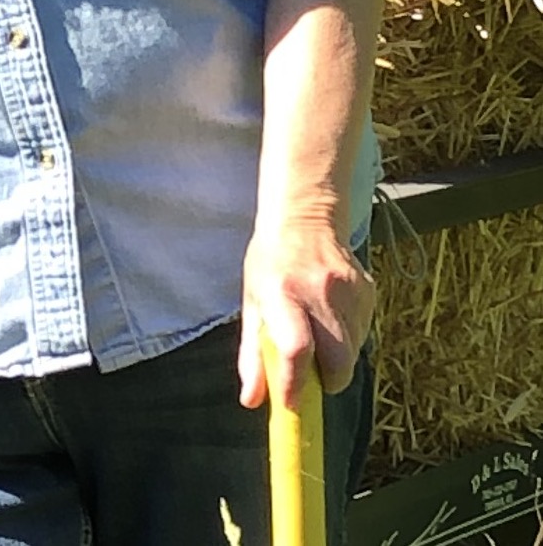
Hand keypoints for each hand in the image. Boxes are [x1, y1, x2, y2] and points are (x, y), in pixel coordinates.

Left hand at [237, 217, 373, 410]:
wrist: (304, 216)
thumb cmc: (271, 264)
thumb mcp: (252, 302)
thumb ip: (252, 355)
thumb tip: (251, 401)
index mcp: (282, 293)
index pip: (296, 349)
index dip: (296, 384)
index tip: (292, 403)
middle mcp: (319, 290)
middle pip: (338, 362)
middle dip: (327, 380)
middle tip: (312, 372)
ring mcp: (348, 289)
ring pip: (354, 352)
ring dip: (338, 357)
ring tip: (318, 330)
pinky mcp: (368, 289)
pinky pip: (364, 334)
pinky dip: (350, 337)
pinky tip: (333, 314)